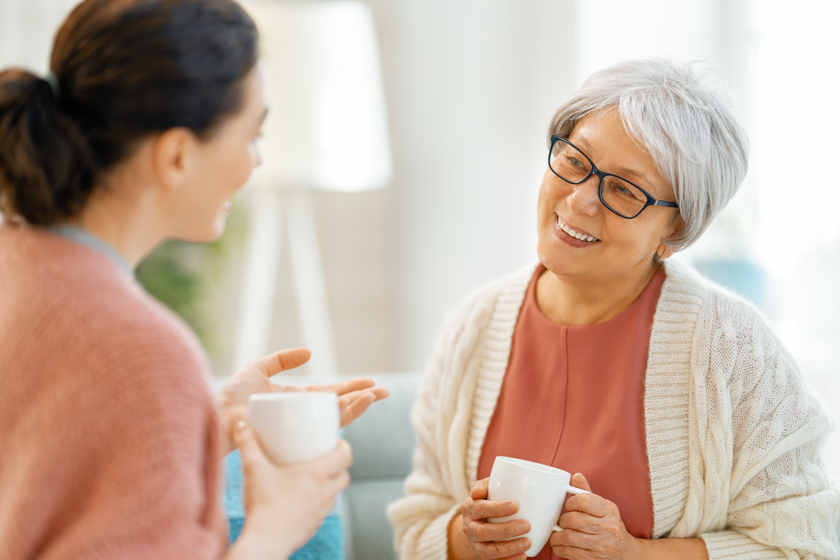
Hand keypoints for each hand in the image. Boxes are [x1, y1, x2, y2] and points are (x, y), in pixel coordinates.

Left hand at [217, 348, 388, 452]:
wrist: (220, 415)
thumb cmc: (233, 397)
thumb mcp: (258, 369)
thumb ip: (281, 359)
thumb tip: (311, 353)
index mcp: (296, 401)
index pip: (329, 394)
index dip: (350, 389)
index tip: (370, 383)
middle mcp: (303, 416)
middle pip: (340, 406)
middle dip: (363, 398)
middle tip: (385, 392)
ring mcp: (302, 426)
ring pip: (338, 416)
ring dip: (360, 405)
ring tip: (376, 395)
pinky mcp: (300, 432)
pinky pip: (326, 425)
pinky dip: (345, 415)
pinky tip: (357, 406)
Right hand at [233, 420, 352, 557]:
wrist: (264, 542)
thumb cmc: (262, 505)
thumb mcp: (253, 468)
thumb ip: (247, 443)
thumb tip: (239, 422)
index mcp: (316, 475)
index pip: (345, 456)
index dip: (344, 446)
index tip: (336, 442)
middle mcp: (324, 493)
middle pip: (345, 475)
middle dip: (339, 466)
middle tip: (326, 458)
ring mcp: (320, 512)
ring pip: (336, 494)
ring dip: (331, 485)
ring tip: (316, 478)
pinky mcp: (313, 526)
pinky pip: (323, 510)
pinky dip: (320, 502)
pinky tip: (304, 500)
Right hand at [458, 478, 530, 559]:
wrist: (476, 519)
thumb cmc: (486, 499)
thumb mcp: (484, 487)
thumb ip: (483, 484)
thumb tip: (478, 491)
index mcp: (469, 508)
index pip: (480, 508)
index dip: (497, 508)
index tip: (516, 506)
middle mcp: (469, 527)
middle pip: (483, 531)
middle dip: (506, 530)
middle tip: (527, 525)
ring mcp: (475, 543)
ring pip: (488, 550)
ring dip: (509, 548)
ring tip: (527, 542)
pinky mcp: (483, 553)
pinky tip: (523, 556)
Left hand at [549, 474, 642, 559]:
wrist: (626, 553)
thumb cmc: (610, 526)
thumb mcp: (603, 507)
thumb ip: (587, 492)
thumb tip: (575, 476)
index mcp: (609, 510)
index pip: (583, 500)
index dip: (570, 502)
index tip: (567, 506)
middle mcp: (608, 527)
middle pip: (573, 519)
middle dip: (561, 520)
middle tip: (560, 522)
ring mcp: (602, 545)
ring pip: (569, 537)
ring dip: (557, 536)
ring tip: (556, 534)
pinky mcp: (594, 559)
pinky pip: (570, 552)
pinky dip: (559, 548)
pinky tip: (559, 545)